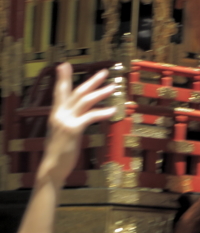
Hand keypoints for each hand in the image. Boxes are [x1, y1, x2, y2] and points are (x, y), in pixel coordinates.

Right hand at [40, 63, 117, 183]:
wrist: (52, 167)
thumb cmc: (60, 151)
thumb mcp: (62, 132)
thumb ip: (70, 120)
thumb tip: (80, 113)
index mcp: (56, 114)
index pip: (60, 92)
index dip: (63, 78)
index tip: (64, 65)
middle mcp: (59, 115)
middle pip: (76, 92)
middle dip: (91, 81)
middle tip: (104, 72)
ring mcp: (65, 121)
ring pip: (85, 101)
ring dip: (101, 92)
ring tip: (113, 87)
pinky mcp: (73, 130)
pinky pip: (90, 117)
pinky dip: (102, 112)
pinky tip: (113, 109)